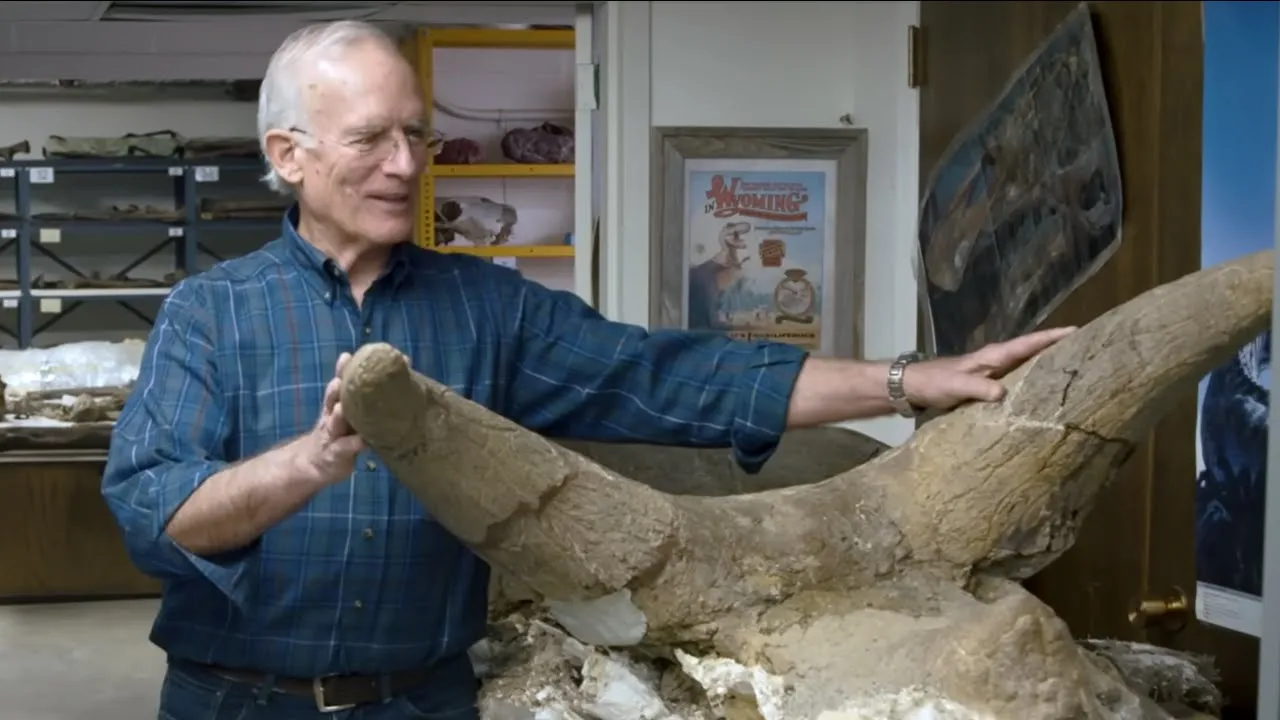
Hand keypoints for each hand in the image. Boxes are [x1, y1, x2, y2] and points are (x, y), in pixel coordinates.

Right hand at [293, 352, 365, 484]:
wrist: (316, 464)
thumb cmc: (341, 435)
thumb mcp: (352, 415)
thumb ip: (367, 400)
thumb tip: (400, 379)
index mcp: (338, 402)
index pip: (343, 381)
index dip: (348, 367)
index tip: (364, 353)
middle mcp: (332, 414)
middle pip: (334, 395)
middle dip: (341, 382)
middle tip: (349, 368)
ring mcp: (332, 434)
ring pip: (334, 420)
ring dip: (339, 413)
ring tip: (343, 406)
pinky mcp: (335, 454)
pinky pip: (344, 448)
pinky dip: (352, 444)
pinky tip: (362, 441)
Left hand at [905, 326, 1076, 410]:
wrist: (912, 387)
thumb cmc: (934, 383)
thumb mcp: (956, 386)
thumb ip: (978, 388)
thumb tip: (1004, 393)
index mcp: (993, 356)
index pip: (1028, 343)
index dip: (1052, 337)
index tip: (1078, 331)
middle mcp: (997, 361)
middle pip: (1033, 351)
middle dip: (1058, 348)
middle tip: (1087, 350)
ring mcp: (993, 372)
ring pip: (1026, 364)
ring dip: (1047, 364)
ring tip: (1074, 370)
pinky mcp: (987, 384)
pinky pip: (1017, 378)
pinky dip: (1031, 380)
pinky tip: (1042, 391)